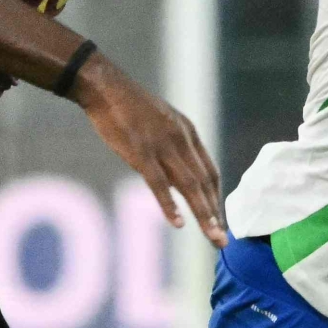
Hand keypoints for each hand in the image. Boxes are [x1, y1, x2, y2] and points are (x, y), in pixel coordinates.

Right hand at [75, 54, 225, 245]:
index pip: (209, 171)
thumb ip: (171, 149)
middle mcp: (181, 140)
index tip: (218, 218)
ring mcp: (162, 146)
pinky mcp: (141, 152)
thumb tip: (173, 179)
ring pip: (189, 186)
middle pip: (204, 183)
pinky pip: (159, 184)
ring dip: (203, 214)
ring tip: (212, 236)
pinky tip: (178, 223)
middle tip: (222, 239)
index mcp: (188, 132)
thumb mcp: (161, 123)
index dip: (216, 197)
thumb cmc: (128, 107)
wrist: (106, 88)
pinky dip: (170, 205)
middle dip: (215, 213)